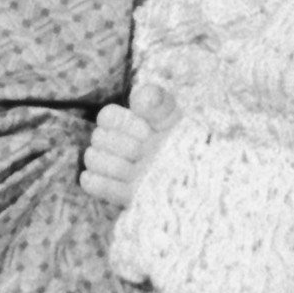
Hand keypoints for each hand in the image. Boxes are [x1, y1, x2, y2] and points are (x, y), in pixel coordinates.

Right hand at [80, 89, 178, 210]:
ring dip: (112, 164)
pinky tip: (112, 181)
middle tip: (143, 152)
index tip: (146, 131)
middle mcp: (124, 144)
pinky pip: (92, 183)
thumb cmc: (189, 142)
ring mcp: (122, 169)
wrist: (201, 177)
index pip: (107, 116)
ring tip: (133, 170)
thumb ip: (157, 101)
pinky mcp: (124, 194)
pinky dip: (96, 182)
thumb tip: (140, 98)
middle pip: (97, 138)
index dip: (122, 124)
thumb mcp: (175, 118)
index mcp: (134, 123)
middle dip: (121, 145)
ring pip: (92, 158)